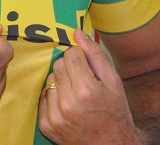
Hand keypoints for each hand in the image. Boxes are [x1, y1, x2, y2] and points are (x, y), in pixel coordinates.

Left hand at [38, 29, 141, 144]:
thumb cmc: (116, 113)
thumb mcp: (113, 82)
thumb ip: (95, 55)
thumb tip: (77, 33)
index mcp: (86, 89)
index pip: (71, 54)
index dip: (80, 57)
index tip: (87, 66)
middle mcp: (67, 103)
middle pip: (58, 64)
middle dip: (70, 67)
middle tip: (83, 80)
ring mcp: (55, 116)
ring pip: (50, 79)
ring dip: (61, 82)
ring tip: (76, 95)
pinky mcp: (46, 126)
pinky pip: (44, 97)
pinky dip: (53, 97)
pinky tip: (67, 105)